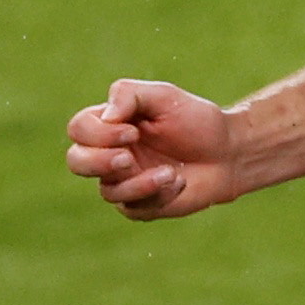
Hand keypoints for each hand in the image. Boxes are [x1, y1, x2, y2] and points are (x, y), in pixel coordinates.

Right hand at [65, 78, 239, 218]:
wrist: (228, 151)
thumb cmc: (195, 120)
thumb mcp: (165, 97)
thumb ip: (130, 95)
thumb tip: (105, 117)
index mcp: (112, 124)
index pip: (79, 128)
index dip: (97, 133)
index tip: (133, 130)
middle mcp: (111, 153)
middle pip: (76, 162)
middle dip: (99, 162)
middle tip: (128, 159)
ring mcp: (124, 181)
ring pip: (107, 191)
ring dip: (138, 183)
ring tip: (170, 173)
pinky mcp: (140, 205)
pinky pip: (133, 208)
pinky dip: (157, 195)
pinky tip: (179, 182)